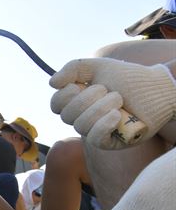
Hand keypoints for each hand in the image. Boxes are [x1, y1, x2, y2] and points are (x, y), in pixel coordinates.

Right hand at [50, 58, 175, 148]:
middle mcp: (83, 118)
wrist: (157, 89)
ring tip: (120, 99)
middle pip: (67, 115)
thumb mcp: (99, 66)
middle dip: (87, 99)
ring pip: (81, 126)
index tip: (81, 84)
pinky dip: (104, 125)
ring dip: (101, 107)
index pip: (56, 104)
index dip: (65, 95)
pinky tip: (117, 116)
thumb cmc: (129, 78)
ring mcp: (95, 132)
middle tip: (108, 90)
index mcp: (77, 102)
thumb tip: (52, 83)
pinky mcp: (109, 143)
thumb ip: (73, 68)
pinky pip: (95, 139)